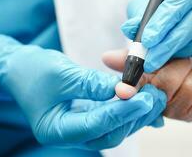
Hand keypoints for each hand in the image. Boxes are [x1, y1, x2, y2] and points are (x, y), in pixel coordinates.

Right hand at [0, 35, 166, 149]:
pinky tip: (146, 104)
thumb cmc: (34, 71)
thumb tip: (123, 88)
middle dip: (134, 116)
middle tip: (155, 97)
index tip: (143, 98)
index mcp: (57, 129)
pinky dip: (130, 111)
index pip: (96, 125)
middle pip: (110, 133)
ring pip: (115, 128)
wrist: (24, 69)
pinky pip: (113, 119)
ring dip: (136, 114)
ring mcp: (81, 127)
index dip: (122, 111)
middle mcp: (71, 134)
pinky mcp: (90, 116)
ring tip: (155, 97)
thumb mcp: (61, 73)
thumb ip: (91, 83)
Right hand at [103, 49, 191, 121]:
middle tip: (182, 58)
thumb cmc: (174, 59)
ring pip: (189, 88)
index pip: (131, 93)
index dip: (129, 91)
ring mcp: (175, 112)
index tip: (125, 89)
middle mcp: (155, 105)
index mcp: (142, 90)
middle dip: (178, 64)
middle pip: (167, 83)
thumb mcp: (153, 51)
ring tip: (191, 66)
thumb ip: (132, 55)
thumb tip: (106, 58)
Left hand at [121, 0, 191, 72]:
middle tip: (150, 62)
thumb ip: (137, 19)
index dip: (165, 20)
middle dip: (169, 45)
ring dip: (181, 52)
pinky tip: (183, 56)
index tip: (148, 40)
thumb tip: (130, 29)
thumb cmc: (156, 8)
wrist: (172, 13)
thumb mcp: (142, 8)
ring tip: (163, 57)